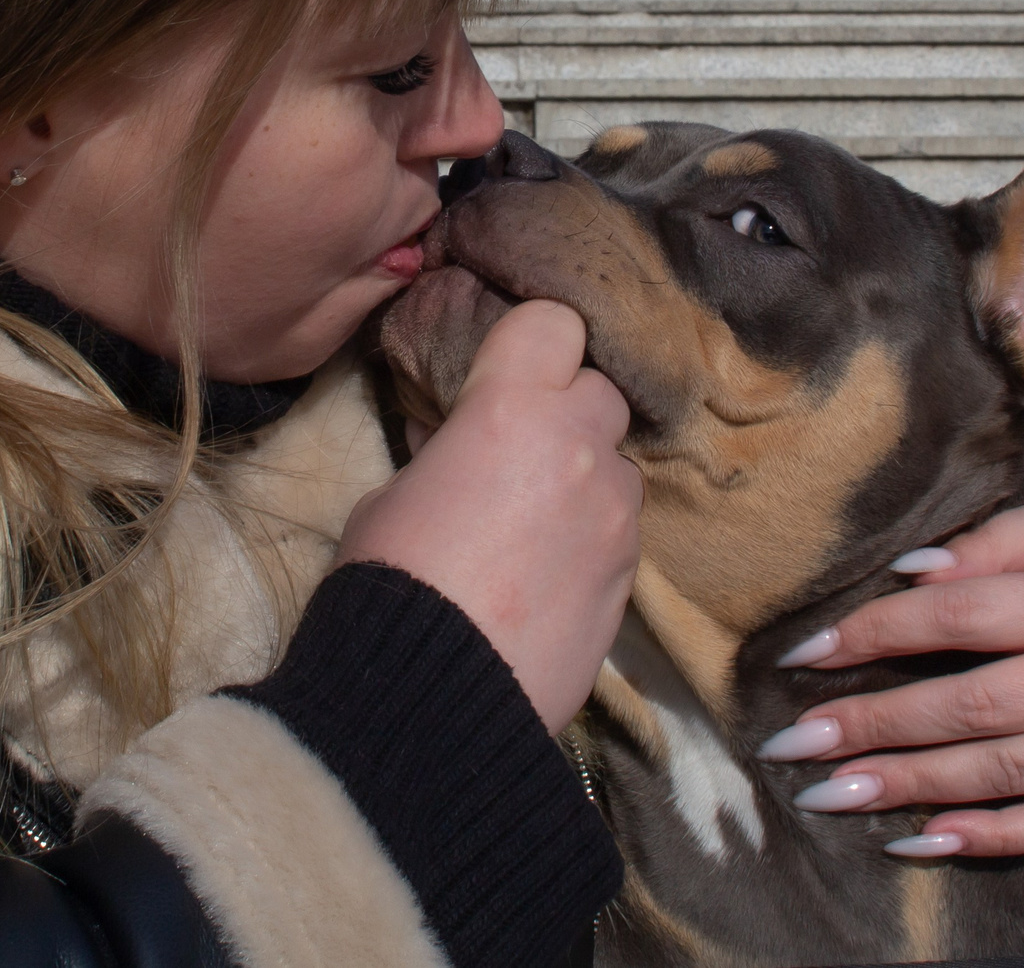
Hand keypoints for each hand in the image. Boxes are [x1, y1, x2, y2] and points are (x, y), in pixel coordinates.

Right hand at [340, 299, 640, 729]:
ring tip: (533, 525)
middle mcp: (579, 448)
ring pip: (618, 464)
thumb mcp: (392, 496)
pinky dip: (591, 536)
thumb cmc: (392, 584)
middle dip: (564, 410)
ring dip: (585, 477)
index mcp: (510, 409)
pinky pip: (621, 529)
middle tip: (518, 449)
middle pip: (599, 390)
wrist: (435, 701)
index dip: (529, 343)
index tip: (503, 371)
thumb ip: (442, 453)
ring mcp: (615, 514)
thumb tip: (456, 443)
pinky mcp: (631, 576)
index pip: (554, 322)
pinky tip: (547, 575)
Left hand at [780, 503, 1023, 856]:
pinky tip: (919, 839)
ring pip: (1001, 774)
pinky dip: (984, 838)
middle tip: (796, 742)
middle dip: (876, 726)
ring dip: (910, 787)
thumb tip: (908, 574)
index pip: (963, 616)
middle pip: (974, 707)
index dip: (879, 632)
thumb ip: (985, 546)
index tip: (804, 652)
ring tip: (829, 795)